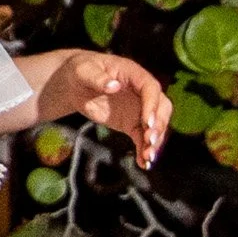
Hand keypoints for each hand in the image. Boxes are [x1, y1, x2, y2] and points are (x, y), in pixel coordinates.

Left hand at [40, 50, 169, 168]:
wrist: (76, 85)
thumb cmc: (81, 72)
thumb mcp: (84, 72)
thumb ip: (97, 78)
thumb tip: (113, 86)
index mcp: (134, 74)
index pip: (151, 88)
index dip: (152, 105)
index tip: (147, 122)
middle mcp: (142, 92)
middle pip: (161, 107)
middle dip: (158, 125)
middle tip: (149, 141)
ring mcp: (139, 108)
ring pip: (156, 125)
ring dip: (155, 141)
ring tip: (147, 157)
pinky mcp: (132, 123)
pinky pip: (143, 137)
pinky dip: (144, 150)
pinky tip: (144, 164)